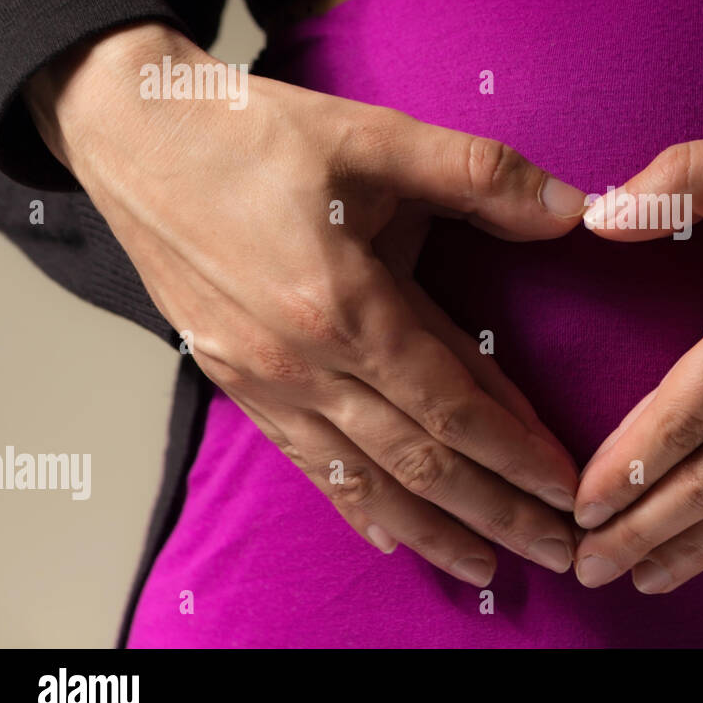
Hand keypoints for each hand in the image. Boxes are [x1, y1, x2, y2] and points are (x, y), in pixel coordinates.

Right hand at [26, 22, 587, 584]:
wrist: (133, 136)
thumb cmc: (253, 134)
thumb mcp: (375, 136)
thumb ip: (478, 174)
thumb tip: (569, 210)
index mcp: (346, 304)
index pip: (454, 403)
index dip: (517, 451)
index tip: (568, 488)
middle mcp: (304, 362)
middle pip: (420, 460)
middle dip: (497, 511)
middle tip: (557, 550)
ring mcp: (264, 381)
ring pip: (366, 479)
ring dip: (434, 529)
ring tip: (487, 568)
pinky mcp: (235, 382)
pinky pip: (307, 463)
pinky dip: (355, 505)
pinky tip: (390, 537)